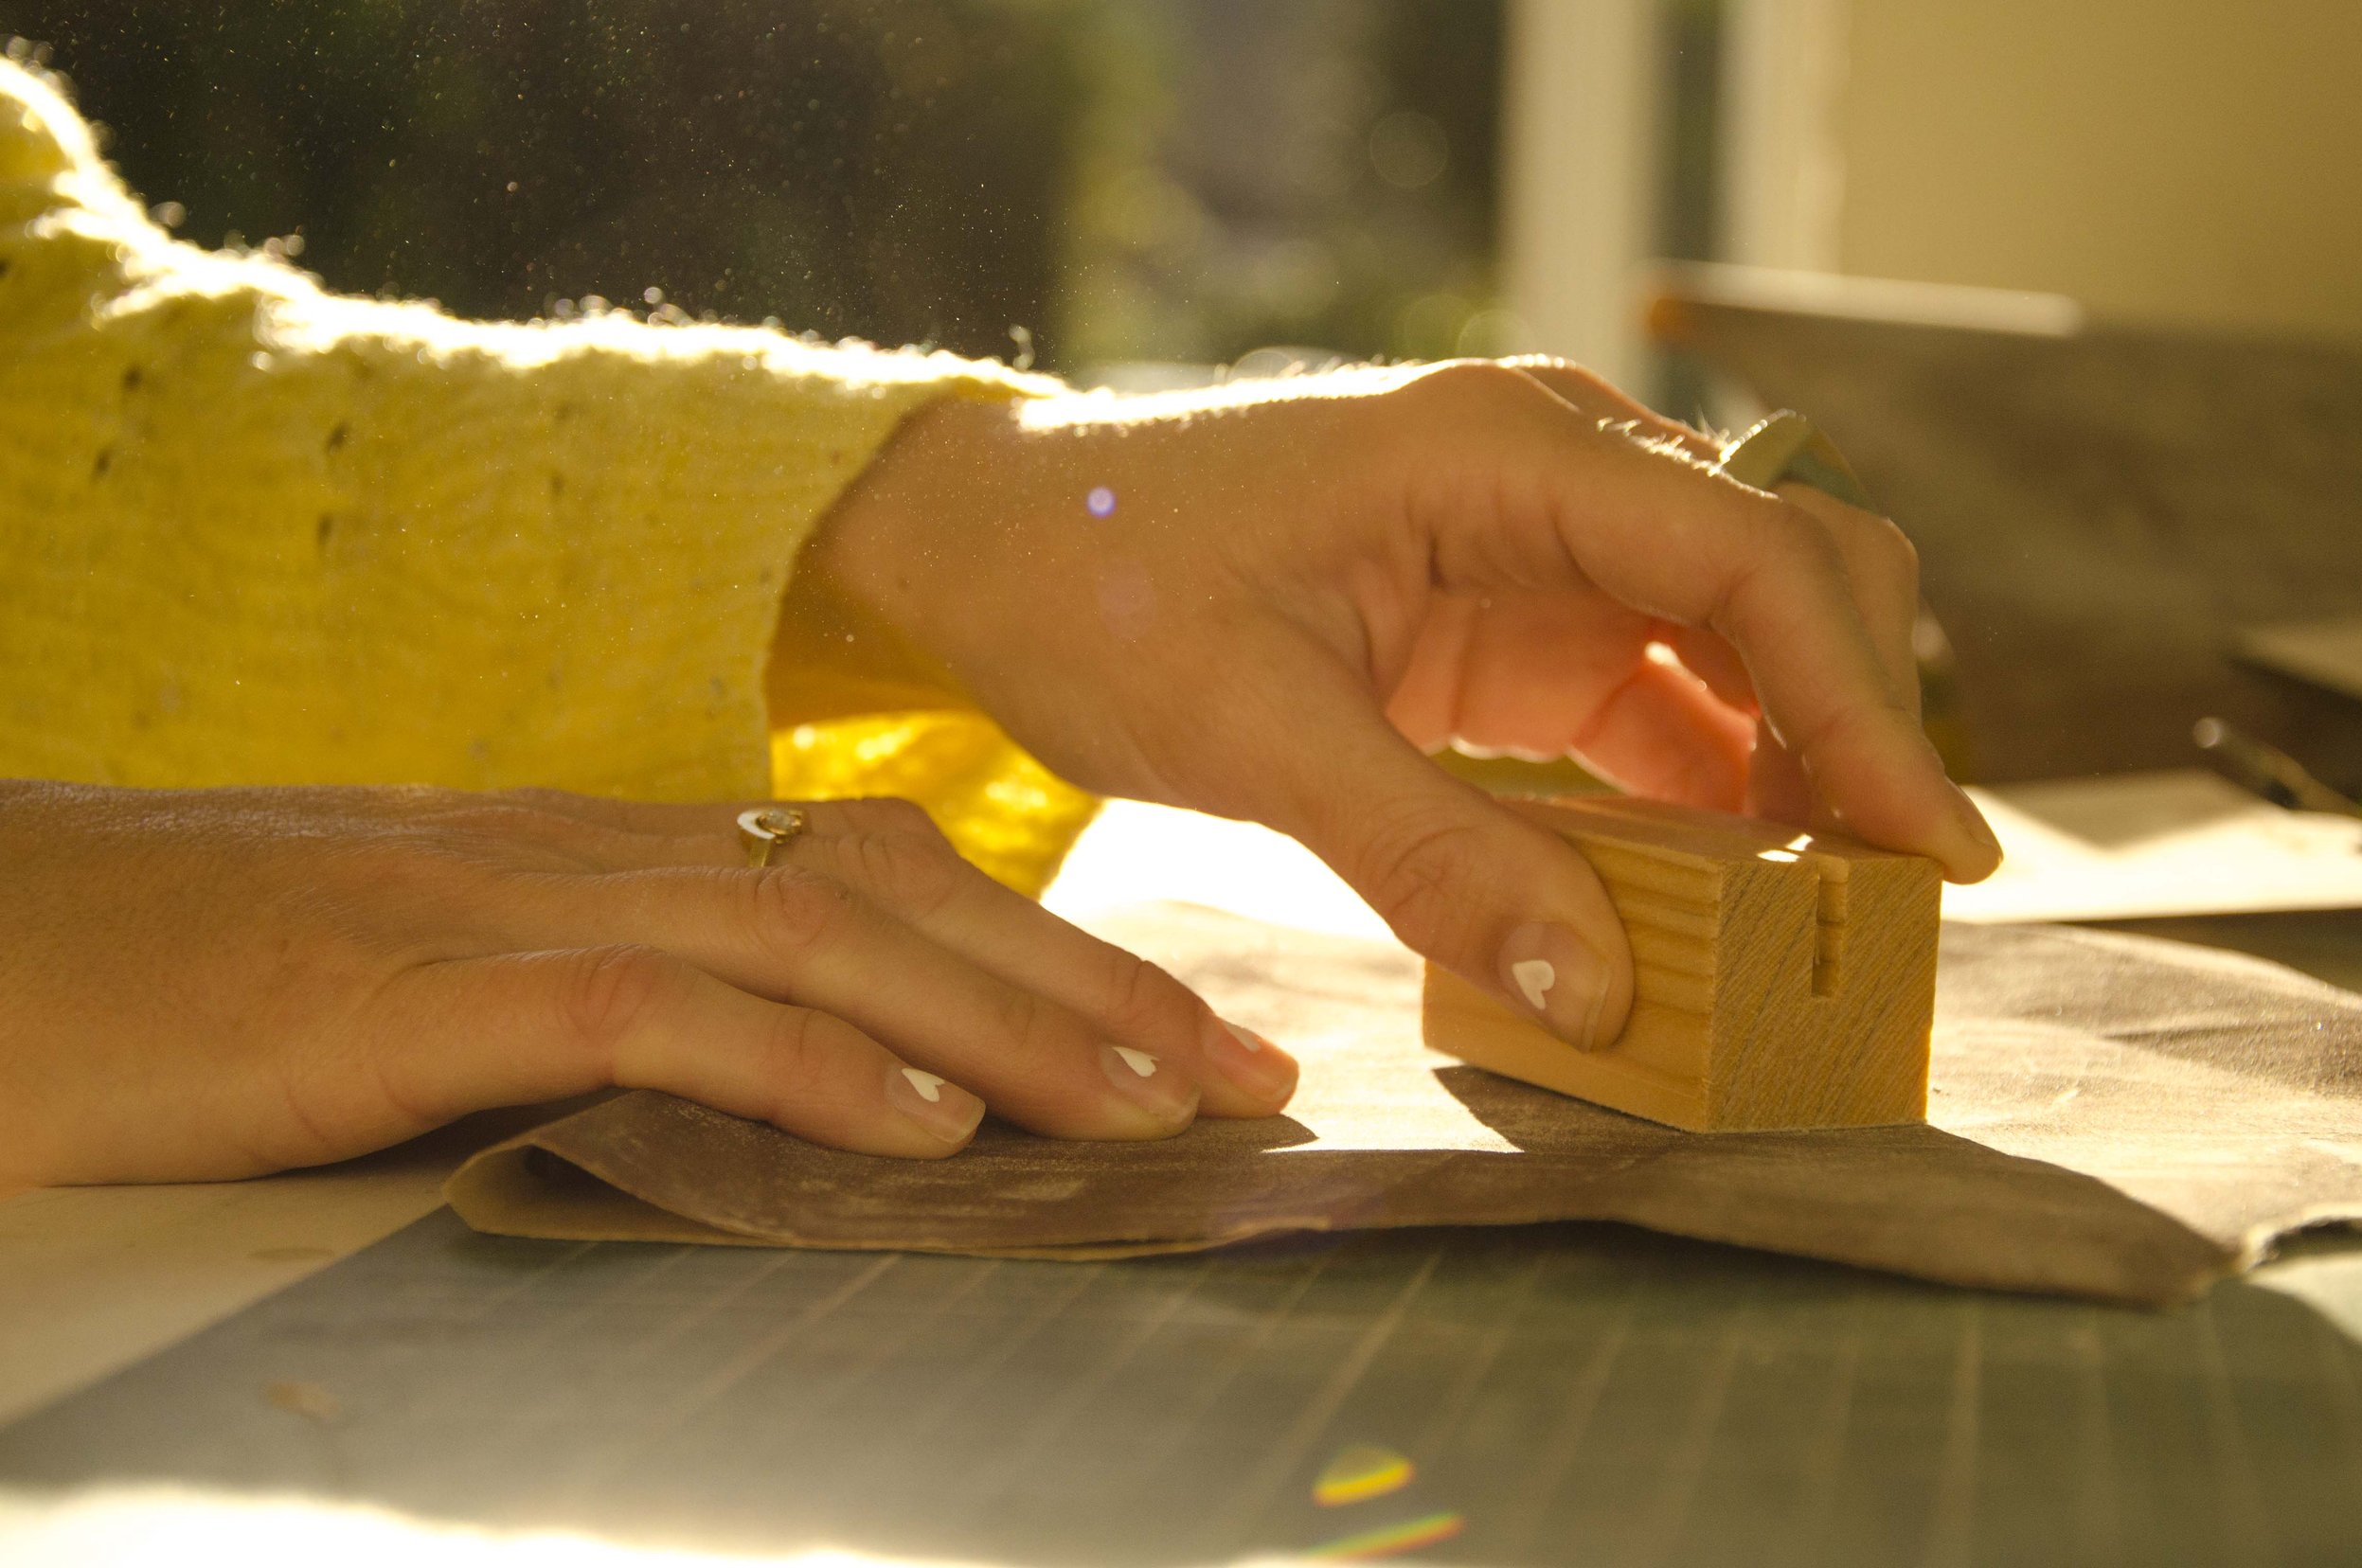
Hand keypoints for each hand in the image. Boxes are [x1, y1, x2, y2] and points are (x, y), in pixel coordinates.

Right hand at [0, 781, 1295, 1185]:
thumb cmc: (205, 985)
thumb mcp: (445, 986)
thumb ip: (600, 1008)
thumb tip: (768, 1077)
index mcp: (608, 848)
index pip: (878, 870)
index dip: (1047, 945)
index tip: (1183, 1035)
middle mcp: (593, 850)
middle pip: (897, 890)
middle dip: (1091, 983)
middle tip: (1245, 1075)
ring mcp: (509, 905)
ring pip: (819, 938)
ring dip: (1005, 1023)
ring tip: (1153, 1107)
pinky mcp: (422, 985)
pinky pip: (660, 1011)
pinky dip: (812, 1063)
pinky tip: (928, 1126)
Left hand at [815, 358, 2000, 1049]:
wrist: (992, 547)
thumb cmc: (1096, 588)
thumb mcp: (1248, 731)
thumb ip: (1426, 856)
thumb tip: (1598, 994)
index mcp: (1506, 450)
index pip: (1751, 559)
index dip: (1862, 706)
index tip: (1926, 852)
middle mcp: (1556, 477)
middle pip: (1790, 578)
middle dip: (1858, 727)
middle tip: (1890, 902)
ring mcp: (1544, 550)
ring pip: (1743, 649)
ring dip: (1792, 775)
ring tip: (1823, 926)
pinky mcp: (1515, 628)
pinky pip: (1656, 708)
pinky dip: (1703, 799)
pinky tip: (1712, 900)